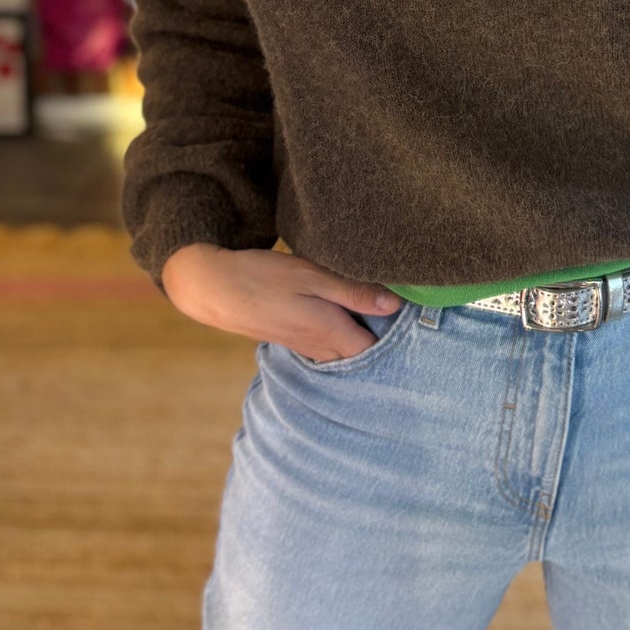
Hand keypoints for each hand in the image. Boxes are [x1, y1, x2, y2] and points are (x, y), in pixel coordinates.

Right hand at [159, 241, 402, 361]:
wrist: (214, 288)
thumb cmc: (263, 277)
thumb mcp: (312, 276)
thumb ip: (354, 292)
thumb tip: (395, 305)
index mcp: (330, 332)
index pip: (376, 350)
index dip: (397, 337)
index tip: (415, 318)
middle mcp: (320, 347)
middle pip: (363, 353)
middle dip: (383, 339)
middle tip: (402, 316)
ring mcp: (305, 346)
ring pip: (345, 350)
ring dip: (361, 336)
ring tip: (379, 314)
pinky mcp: (294, 338)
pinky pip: (328, 345)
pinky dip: (342, 334)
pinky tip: (346, 315)